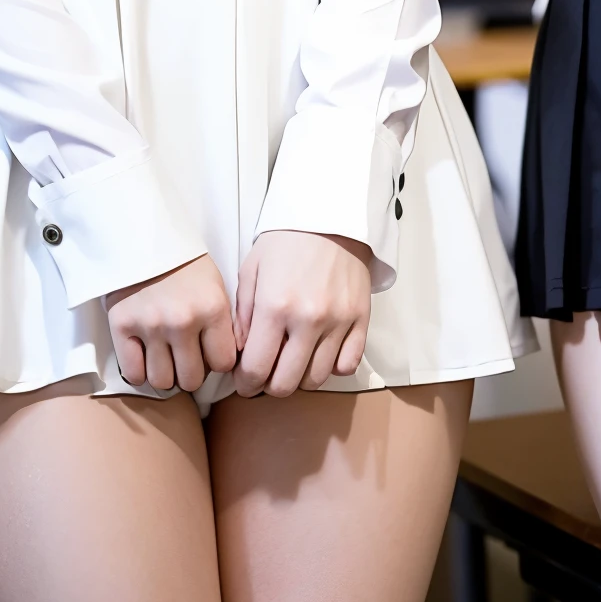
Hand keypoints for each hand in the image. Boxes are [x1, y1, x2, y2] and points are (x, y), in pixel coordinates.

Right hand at [105, 253, 237, 394]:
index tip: (210, 352)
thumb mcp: (216, 285)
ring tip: (165, 357)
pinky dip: (139, 372)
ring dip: (165, 374)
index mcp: (212, 307)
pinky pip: (133, 374)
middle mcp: (183, 320)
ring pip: (163, 382)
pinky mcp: (122, 325)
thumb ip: (224, 323)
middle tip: (186, 357)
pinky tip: (144, 358)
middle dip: (191, 372)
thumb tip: (228, 363)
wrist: (143, 236)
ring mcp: (150, 325)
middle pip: (192, 380)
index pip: (224, 363)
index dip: (217, 361)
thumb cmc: (185, 264)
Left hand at [232, 230, 372, 398]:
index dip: (245, 383)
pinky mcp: (361, 318)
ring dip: (300, 378)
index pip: (255, 369)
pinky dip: (333, 366)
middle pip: (285, 384)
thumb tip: (239, 353)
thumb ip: (242, 316)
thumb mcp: (252, 270)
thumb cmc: (286, 240)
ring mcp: (338, 321)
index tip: (244, 381)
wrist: (330, 215)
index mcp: (274, 306)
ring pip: (317, 379)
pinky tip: (321, 353)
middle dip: (269, 386)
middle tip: (266, 375)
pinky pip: (348, 364)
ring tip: (292, 363)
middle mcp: (308, 319)